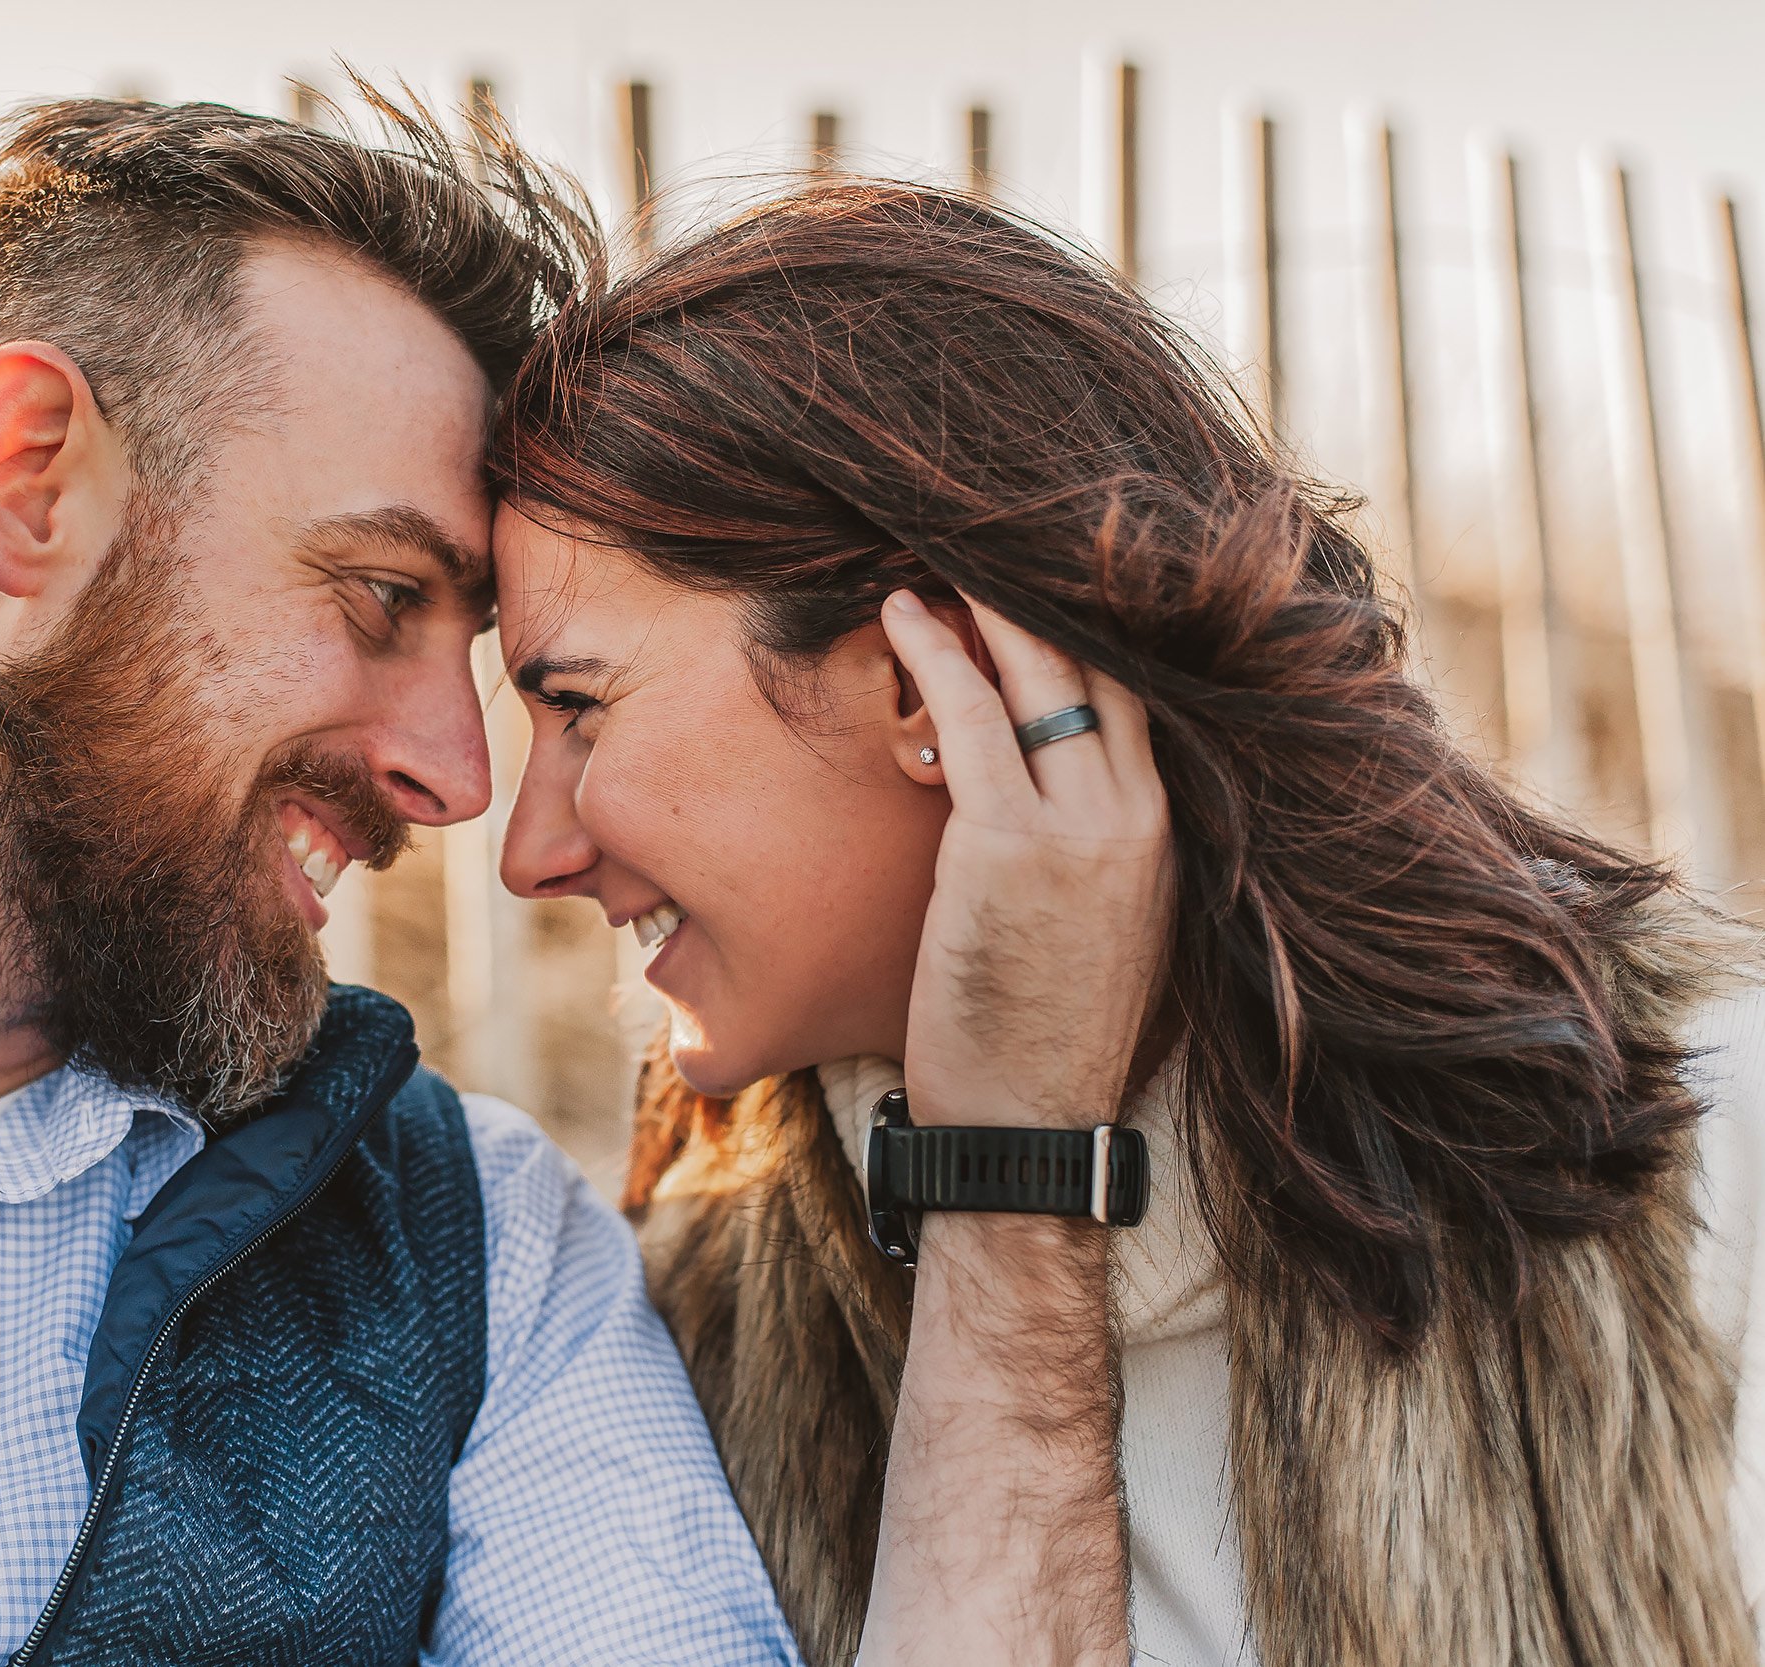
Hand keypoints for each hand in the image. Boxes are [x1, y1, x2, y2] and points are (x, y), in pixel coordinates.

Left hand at [880, 590, 1172, 1128]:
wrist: (1032, 1125)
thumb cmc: (1046, 1032)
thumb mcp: (1101, 923)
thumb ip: (1092, 845)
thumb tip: (1050, 791)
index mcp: (1167, 827)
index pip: (1138, 691)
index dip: (1091, 622)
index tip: (1045, 569)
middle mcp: (1138, 813)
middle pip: (1099, 662)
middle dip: (1040, 589)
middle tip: (979, 532)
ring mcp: (1081, 828)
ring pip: (1040, 673)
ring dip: (983, 602)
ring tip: (933, 550)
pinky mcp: (1009, 846)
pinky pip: (972, 720)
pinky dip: (935, 654)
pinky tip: (900, 612)